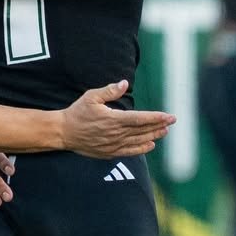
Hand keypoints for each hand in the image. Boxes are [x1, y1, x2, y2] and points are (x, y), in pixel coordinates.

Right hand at [61, 80, 175, 157]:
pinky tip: (150, 145)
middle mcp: (116, 133)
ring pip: (139, 141)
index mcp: (113, 119)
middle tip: (172, 122)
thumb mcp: (90, 97)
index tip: (169, 116)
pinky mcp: (110, 152)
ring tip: (164, 131)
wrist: (64, 132)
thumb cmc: (77, 112)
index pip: (140, 118)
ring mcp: (114, 144)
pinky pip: (130, 151)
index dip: (156, 117)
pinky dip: (142, 148)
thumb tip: (124, 83)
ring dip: (153, 136)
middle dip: (159, 125)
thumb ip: (109, 91)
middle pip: (143, 130)